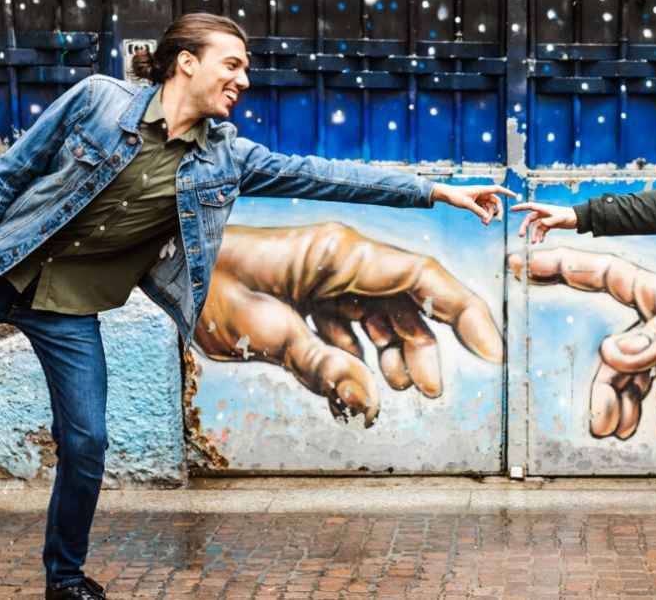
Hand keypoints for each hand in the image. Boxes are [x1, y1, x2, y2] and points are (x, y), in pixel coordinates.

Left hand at [195, 223, 502, 426]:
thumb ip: (323, 366)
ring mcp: (327, 279)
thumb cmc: (209, 287)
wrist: (167, 267)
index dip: (464, 313)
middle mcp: (342, 262)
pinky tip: (350, 393)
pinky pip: (350, 328)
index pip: (423, 277)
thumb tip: (372, 402)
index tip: (488, 354)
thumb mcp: (266, 333)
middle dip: (424, 348)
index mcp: (341, 254)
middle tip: (426, 394)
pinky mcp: (309, 297)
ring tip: (387, 395)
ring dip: (391, 358)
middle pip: (407, 303)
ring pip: (381, 318)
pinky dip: (357, 361)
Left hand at [430, 182, 516, 224]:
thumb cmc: (455, 196)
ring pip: (489, 207)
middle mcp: (482, 193)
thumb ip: (478, 211)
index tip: (515, 196)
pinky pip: (483, 209)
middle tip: (498, 220)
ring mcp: (479, 198)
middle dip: (497, 211)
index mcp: (481, 190)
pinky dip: (484, 215)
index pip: (497, 189)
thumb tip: (486, 218)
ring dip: (489, 215)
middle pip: (495, 201)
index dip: (507, 192)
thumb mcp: (467, 204)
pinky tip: (482, 221)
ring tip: (485, 224)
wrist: (446, 195)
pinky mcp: (475, 202)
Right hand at [510, 201, 577, 243]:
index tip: (511, 209)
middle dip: (525, 227)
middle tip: (521, 235)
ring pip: (536, 227)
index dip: (520, 207)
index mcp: (544, 209)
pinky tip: (541, 241)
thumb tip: (542, 223)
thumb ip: (552, 221)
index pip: (530, 206)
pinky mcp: (550, 224)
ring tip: (534, 243)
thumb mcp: (561, 218)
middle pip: (530, 219)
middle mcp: (543, 213)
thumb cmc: (570, 216)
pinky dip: (540, 236)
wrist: (578, 219)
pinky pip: (542, 230)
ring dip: (534, 234)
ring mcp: (546, 219)